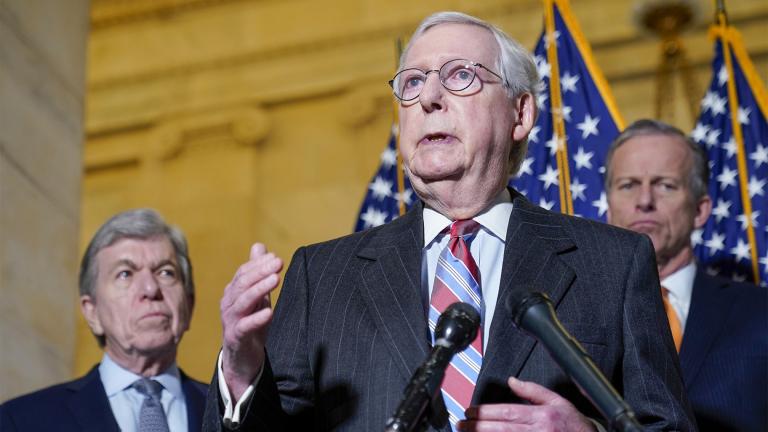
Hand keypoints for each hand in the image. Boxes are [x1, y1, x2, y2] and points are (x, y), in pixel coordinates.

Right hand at [220, 243, 282, 399]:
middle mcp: (228, 304)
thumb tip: (259, 245)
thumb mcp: (256, 295)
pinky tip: (269, 312)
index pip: (244, 273)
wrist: (242, 358)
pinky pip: (245, 326)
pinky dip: (256, 318)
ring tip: (276, 279)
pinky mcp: (235, 337)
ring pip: (243, 301)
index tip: (276, 257)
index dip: (259, 264)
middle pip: (242, 283)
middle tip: (278, 262)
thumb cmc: (249, 323)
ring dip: (260, 289)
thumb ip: (257, 273)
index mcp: (233, 292)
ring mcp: (230, 320)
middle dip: (260, 271)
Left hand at [458, 377, 595, 431]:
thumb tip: (512, 381)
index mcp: (541, 416)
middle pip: (501, 429)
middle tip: (461, 424)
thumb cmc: (574, 426)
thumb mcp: (558, 402)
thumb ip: (533, 391)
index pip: (506, 412)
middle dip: (478, 426)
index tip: (470, 411)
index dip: (485, 412)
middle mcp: (537, 431)